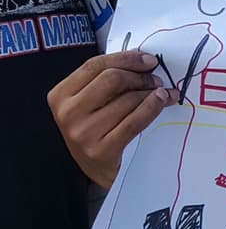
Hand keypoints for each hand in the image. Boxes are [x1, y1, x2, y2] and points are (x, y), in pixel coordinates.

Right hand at [47, 51, 179, 189]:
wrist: (97, 169)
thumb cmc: (97, 128)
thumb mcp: (90, 102)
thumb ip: (106, 80)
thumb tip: (144, 60)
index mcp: (60, 95)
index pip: (94, 65)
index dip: (125, 59)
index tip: (149, 60)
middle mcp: (67, 113)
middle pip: (111, 79)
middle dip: (139, 76)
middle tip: (156, 79)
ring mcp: (83, 133)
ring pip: (126, 100)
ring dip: (150, 93)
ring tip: (162, 92)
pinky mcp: (101, 150)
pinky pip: (134, 122)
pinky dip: (152, 108)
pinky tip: (161, 102)